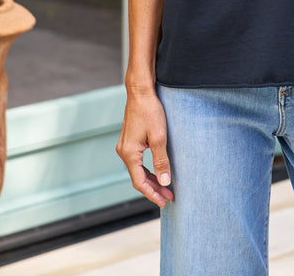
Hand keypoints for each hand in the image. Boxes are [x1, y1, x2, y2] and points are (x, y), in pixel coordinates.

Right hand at [116, 90, 173, 208]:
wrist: (140, 92)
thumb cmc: (150, 111)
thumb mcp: (159, 137)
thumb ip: (161, 160)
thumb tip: (165, 181)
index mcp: (129, 153)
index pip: (140, 182)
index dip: (153, 194)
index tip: (165, 201)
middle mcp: (124, 152)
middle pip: (138, 178)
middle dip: (154, 189)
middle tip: (169, 197)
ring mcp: (125, 147)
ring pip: (138, 171)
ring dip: (151, 180)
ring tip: (166, 188)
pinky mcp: (129, 141)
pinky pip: (138, 162)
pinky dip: (147, 170)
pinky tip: (157, 172)